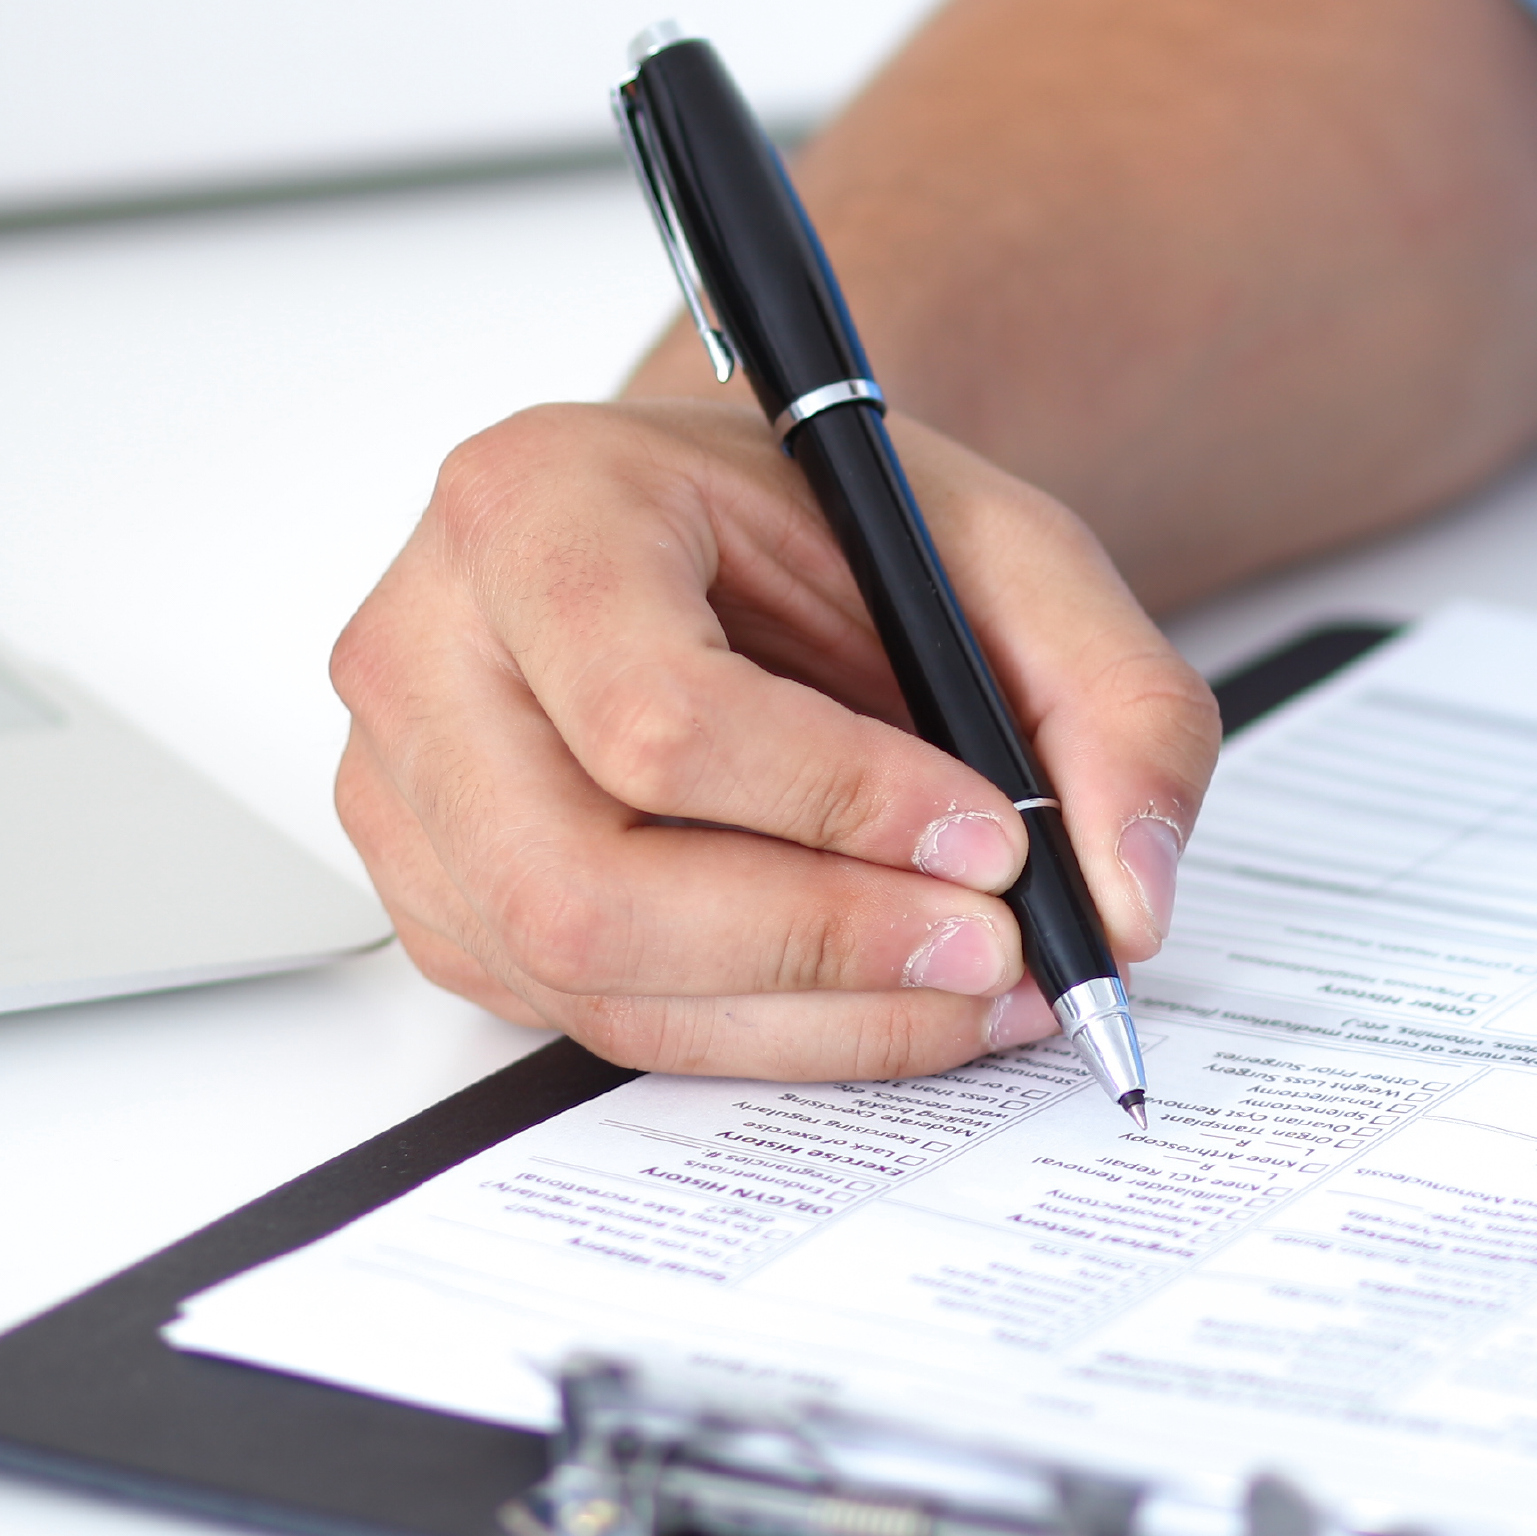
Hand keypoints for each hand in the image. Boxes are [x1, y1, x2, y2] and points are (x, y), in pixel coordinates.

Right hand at [328, 398, 1219, 1079]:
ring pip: (584, 977)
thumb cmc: (838, 529)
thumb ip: (1116, 704)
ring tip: (973, 983)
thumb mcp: (1012, 555)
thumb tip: (1124, 897)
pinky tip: (885, 992)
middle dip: (817, 944)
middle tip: (994, 952)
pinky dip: (763, 1032)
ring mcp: (411, 789)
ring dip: (808, 1014)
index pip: (652, 710)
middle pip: (581, 883)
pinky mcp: (445, 899)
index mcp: (534, 503)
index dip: (835, 803)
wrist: (747, 539)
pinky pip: (593, 1018)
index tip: (989, 841)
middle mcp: (427, 647)